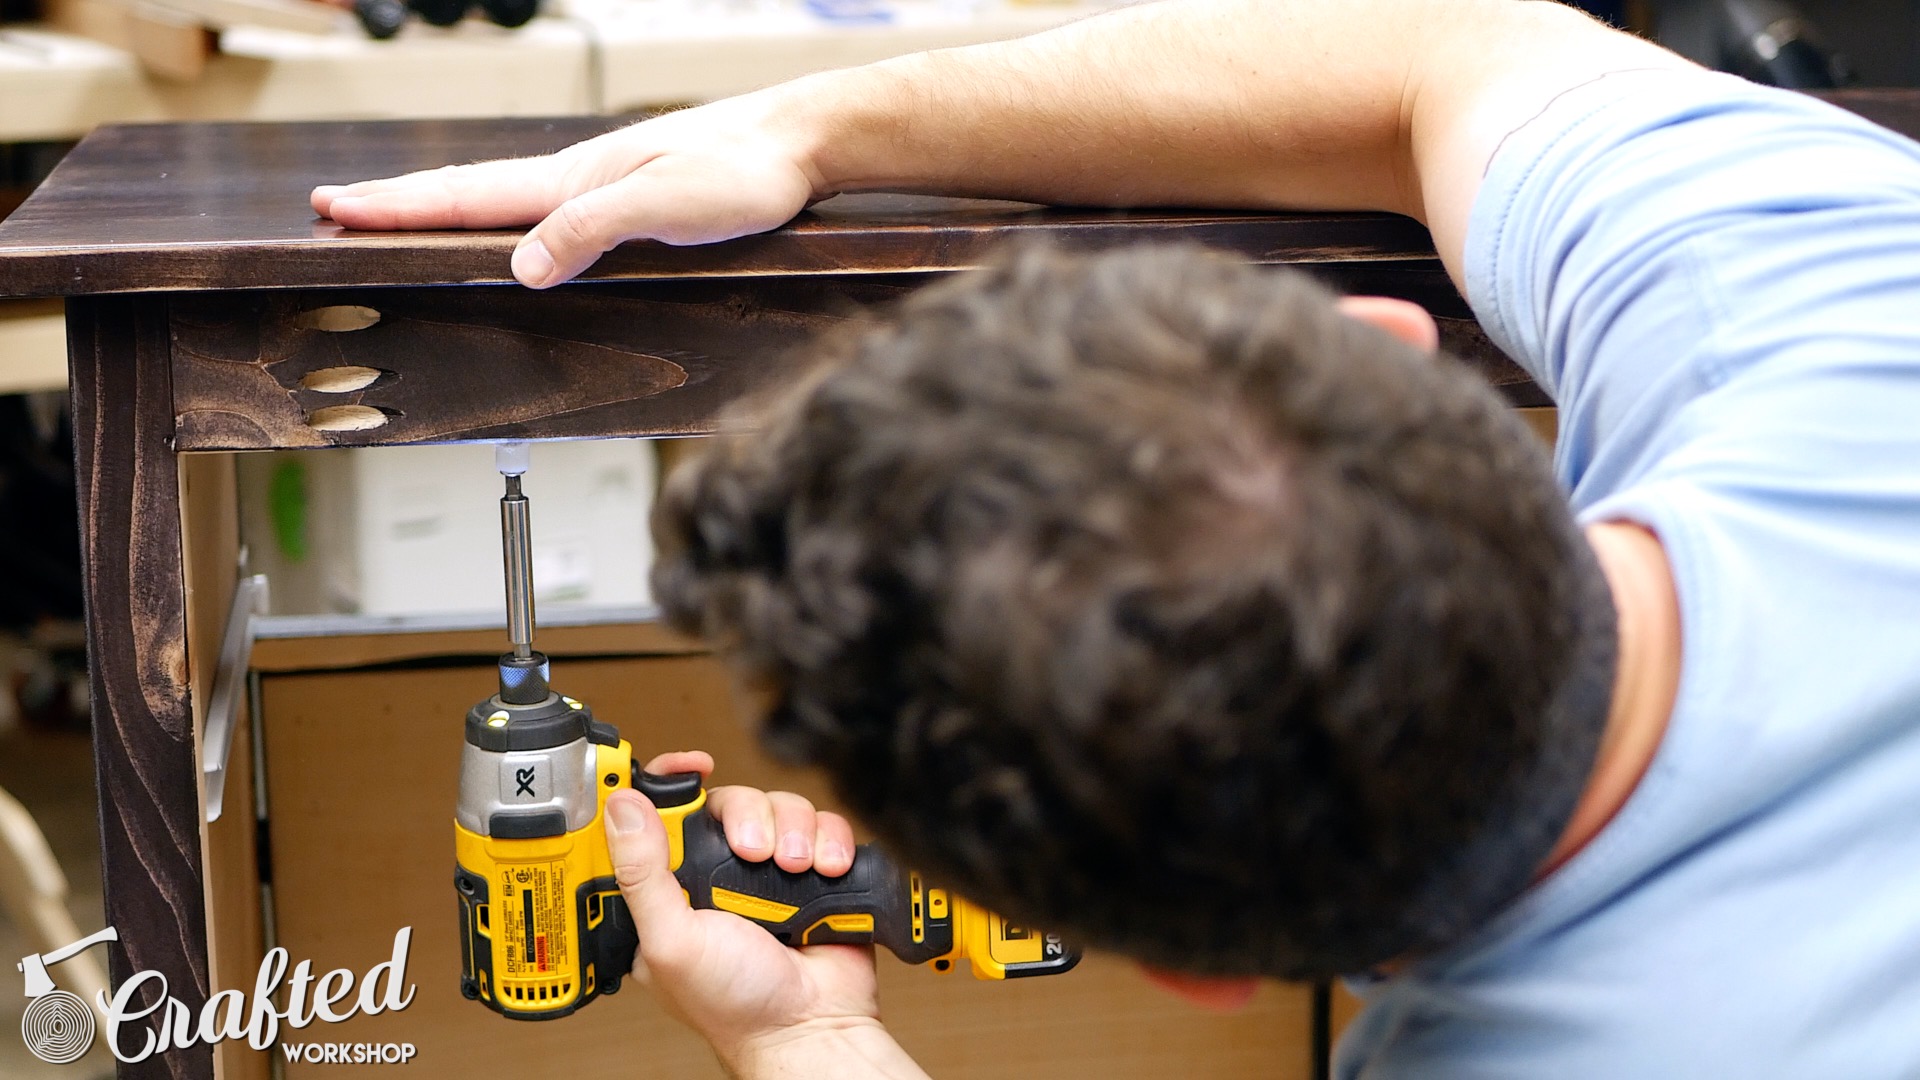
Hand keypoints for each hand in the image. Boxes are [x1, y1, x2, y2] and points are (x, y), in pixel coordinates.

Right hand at [310, 91, 823, 288]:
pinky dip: (509, 215)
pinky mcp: (638, 194)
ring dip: (450, 207)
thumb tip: (519, 267)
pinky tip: (517, 227)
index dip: (397, 206)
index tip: (334, 208)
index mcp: (574, 179)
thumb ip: (591, 231)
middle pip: (474, 190)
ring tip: (405, 215)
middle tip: (339, 207)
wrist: (804, 143)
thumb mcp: (664, 207)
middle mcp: (581, 176)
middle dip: (402, 202)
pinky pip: (552, 208)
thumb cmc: (746, 172)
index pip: (467, 195)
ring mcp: (607, 182)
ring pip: (509, 197)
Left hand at [605, 751, 891, 1069]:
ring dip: (793, 831)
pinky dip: (829, 840)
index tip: (692, 766)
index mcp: (670, 890)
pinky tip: (825, 871)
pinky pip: (822, 824)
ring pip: (778, 806)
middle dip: (747, 816)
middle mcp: (715, 876)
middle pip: (727, 800)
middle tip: (753, 851)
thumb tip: (622, 808)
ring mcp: (765, 872)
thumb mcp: (671, 941)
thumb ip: (642, 875)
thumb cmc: (737, 1005)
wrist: (813, 1024)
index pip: (659, 815)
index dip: (670, 781)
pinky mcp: (811, 870)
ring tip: (795, 871)